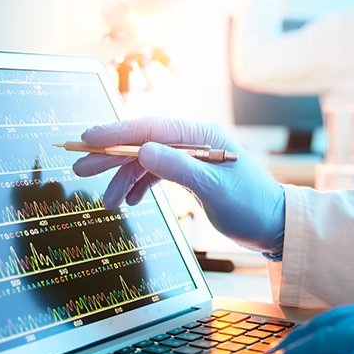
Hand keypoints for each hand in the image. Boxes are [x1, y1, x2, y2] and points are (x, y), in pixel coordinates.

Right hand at [72, 117, 284, 253]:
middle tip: (80, 167)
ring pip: (146, 161)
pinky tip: (129, 201)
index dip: (117, 132)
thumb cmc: (251, 206)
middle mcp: (193, 142)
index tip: (88, 139)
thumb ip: (179, 169)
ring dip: (123, 179)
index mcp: (201, 136)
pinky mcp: (190, 174)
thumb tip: (143, 150)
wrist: (273, 226)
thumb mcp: (214, 189)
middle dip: (111, 156)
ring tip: (106, 202)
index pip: (151, 128)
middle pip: (143, 142)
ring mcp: (190, 158)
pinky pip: (156, 174)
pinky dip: (139, 187)